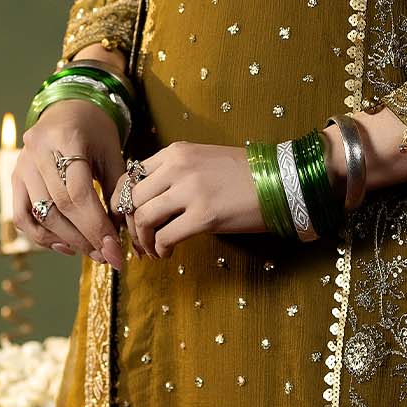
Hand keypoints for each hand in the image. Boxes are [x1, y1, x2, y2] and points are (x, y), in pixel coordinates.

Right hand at [15, 100, 127, 269]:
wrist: (68, 108)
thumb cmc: (95, 130)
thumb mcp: (112, 152)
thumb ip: (117, 190)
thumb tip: (122, 233)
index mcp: (65, 140)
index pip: (78, 193)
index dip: (96, 226)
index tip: (114, 250)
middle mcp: (37, 152)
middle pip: (58, 207)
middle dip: (85, 238)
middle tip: (108, 256)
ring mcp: (22, 165)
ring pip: (39, 215)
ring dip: (67, 240)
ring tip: (92, 252)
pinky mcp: (15, 177)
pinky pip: (22, 216)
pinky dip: (42, 236)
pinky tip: (65, 246)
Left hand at [110, 137, 348, 259]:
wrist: (283, 180)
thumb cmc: (247, 175)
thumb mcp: (204, 161)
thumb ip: (176, 173)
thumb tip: (150, 200)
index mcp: (176, 152)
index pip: (130, 176)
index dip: (122, 203)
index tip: (129, 220)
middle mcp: (178, 167)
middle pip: (131, 199)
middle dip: (129, 225)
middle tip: (139, 241)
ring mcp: (191, 190)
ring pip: (144, 218)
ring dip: (143, 240)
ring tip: (152, 251)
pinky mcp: (205, 215)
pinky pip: (166, 236)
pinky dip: (160, 249)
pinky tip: (168, 254)